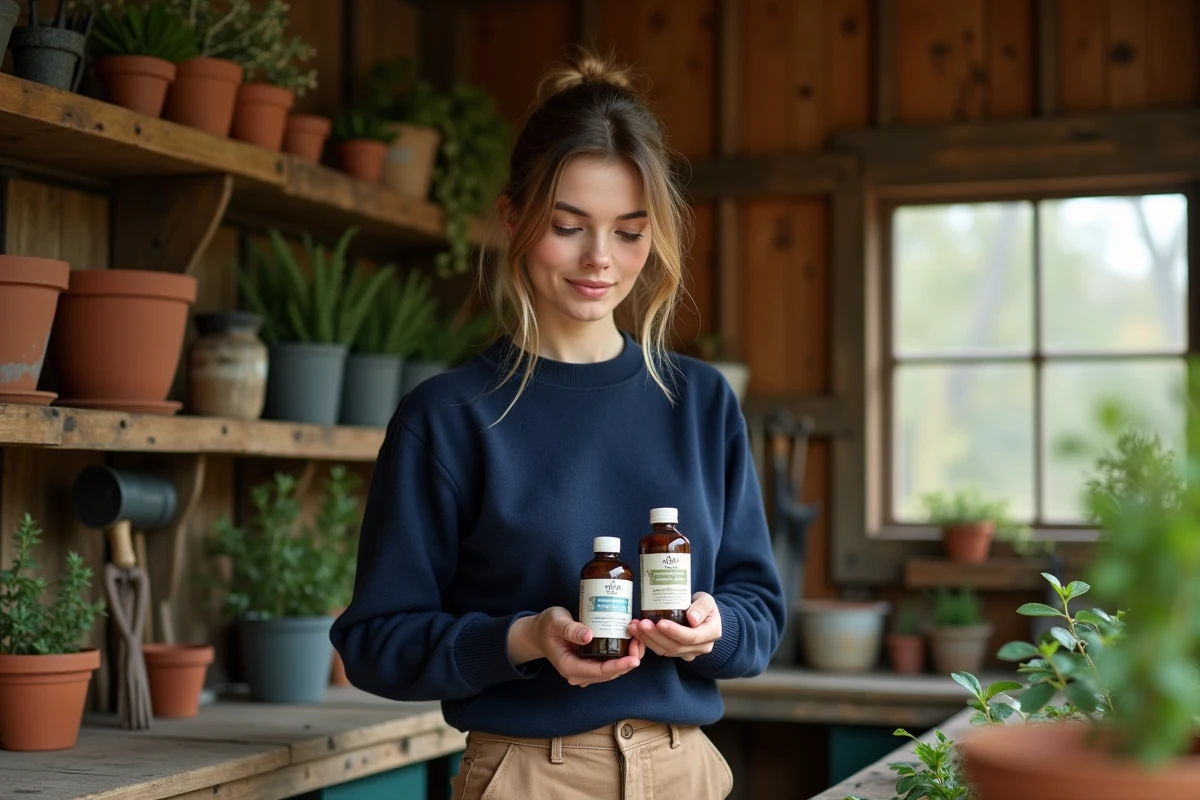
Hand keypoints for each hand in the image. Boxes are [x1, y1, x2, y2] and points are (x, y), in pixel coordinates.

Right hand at [508, 607, 643, 687]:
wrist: (539, 632)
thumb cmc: (546, 626)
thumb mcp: (555, 622)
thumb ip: (570, 629)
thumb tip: (588, 635)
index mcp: (570, 667)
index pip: (600, 671)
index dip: (619, 666)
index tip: (635, 659)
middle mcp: (579, 674)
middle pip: (610, 673)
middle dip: (629, 660)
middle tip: (641, 640)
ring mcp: (585, 671)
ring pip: (613, 670)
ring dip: (628, 657)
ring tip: (639, 638)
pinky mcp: (591, 665)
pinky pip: (610, 664)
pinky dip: (623, 655)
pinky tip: (632, 640)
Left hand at [628, 592, 721, 661]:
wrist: (703, 616)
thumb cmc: (704, 606)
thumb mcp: (707, 600)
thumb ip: (702, 606)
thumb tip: (692, 618)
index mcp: (711, 634)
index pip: (691, 637)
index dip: (675, 632)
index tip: (660, 623)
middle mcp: (701, 647)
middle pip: (676, 646)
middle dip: (656, 636)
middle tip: (641, 624)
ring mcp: (688, 652)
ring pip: (666, 651)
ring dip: (648, 640)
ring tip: (634, 627)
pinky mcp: (677, 653)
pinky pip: (661, 650)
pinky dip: (648, 642)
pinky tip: (637, 632)